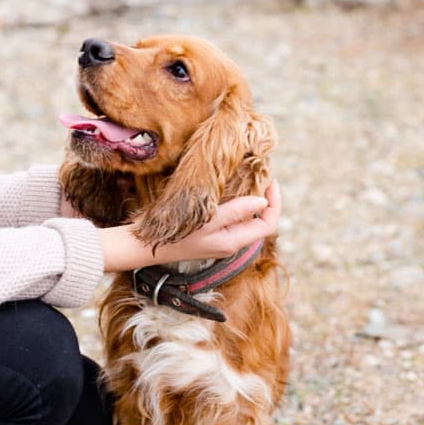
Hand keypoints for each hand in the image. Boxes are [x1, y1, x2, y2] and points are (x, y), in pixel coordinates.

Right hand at [99, 180, 280, 272]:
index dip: (274, 203)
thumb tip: (262, 201)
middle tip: (264, 177)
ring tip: (253, 181)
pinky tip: (234, 192)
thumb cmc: (176, 234)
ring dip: (255, 203)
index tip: (271, 180)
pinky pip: (236, 221)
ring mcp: (223, 241)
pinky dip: (241, 206)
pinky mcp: (214, 237)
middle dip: (267, 201)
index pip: (267, 224)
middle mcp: (232, 244)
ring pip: (249, 222)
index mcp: (233, 242)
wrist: (148, 247)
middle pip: (261, 223)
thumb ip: (236, 211)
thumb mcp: (207, 220)